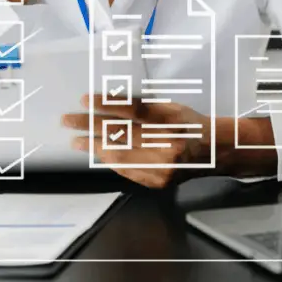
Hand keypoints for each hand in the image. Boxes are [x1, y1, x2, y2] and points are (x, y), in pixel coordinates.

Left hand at [62, 94, 208, 187]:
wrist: (212, 151)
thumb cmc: (188, 124)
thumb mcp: (168, 107)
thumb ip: (142, 107)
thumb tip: (107, 105)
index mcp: (169, 120)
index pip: (132, 109)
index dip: (105, 104)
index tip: (85, 100)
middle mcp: (165, 143)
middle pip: (120, 133)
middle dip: (90, 126)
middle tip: (69, 121)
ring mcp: (161, 165)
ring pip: (119, 155)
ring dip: (94, 147)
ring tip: (76, 140)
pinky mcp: (157, 181)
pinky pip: (126, 170)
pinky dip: (110, 161)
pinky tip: (98, 154)